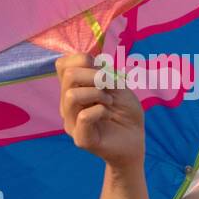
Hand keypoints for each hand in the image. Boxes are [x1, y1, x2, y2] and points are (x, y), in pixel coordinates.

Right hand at [56, 52, 144, 168]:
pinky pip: (84, 116)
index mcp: (73, 89)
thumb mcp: (118, 85)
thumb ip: (102, 72)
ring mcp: (72, 122)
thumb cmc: (125, 112)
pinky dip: (100, 110)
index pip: (62, 65)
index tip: (102, 69)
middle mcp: (67, 105)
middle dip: (94, 74)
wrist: (135, 140)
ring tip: (109, 102)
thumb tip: (88, 60)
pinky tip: (107, 114)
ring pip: (71, 95)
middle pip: (68, 75)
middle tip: (109, 85)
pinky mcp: (81, 138)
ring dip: (96, 93)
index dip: (81, 59)